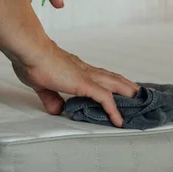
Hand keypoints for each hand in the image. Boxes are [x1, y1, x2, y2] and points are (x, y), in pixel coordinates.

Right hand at [12, 39, 138, 126]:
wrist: (30, 51)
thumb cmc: (32, 61)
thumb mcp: (42, 85)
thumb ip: (51, 97)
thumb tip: (58, 109)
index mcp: (76, 69)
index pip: (99, 76)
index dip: (111, 82)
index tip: (120, 88)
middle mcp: (85, 71)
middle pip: (113, 78)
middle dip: (128, 86)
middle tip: (142, 93)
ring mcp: (86, 76)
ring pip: (115, 85)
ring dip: (129, 95)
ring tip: (141, 103)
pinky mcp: (84, 84)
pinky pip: (104, 98)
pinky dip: (113, 110)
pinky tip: (119, 121)